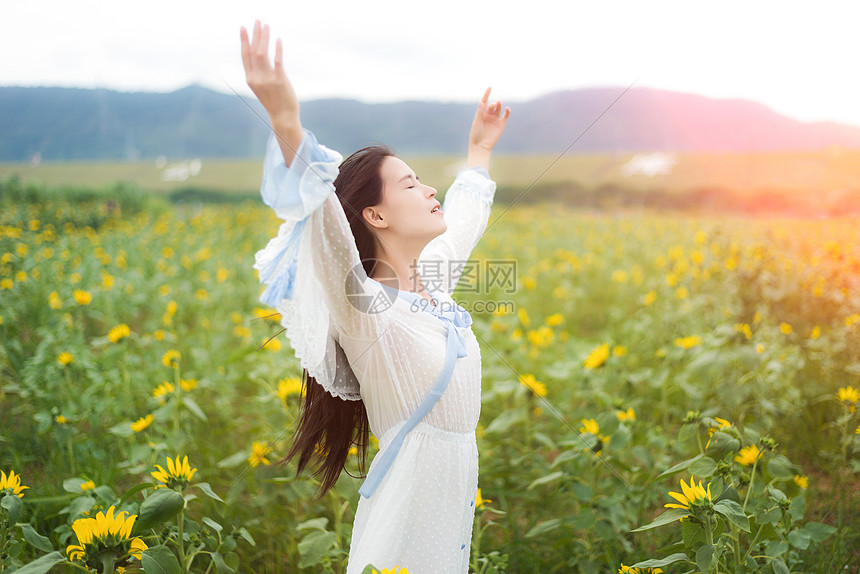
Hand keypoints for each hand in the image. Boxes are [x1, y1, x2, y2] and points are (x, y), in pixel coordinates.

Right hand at [240, 20, 302, 164]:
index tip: (243, 27)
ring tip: (266, 26)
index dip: (244, 41)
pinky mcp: (279, 80)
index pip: (245, 56)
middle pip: (253, 51)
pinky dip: (277, 49)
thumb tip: (258, 58)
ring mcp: (267, 79)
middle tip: (257, 20)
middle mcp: (256, 78)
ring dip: (264, 38)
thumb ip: (258, 74)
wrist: (283, 117)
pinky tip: (278, 39)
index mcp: (250, 79)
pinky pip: (277, 61)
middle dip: (254, 34)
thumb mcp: (261, 87)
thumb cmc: (274, 101)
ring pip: (262, 54)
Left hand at [469, 87, 510, 152]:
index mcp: (481, 113)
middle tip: (492, 105)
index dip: (487, 94)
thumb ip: (480, 112)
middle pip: (492, 105)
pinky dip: (507, 111)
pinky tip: (507, 108)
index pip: (484, 102)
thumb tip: (481, 101)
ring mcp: (495, 119)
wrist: (481, 146)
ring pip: (499, 109)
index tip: (490, 87)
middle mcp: (488, 115)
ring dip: (499, 105)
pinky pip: (505, 116)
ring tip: (498, 103)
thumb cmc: (476, 134)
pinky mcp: (501, 124)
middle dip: (492, 104)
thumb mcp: (477, 122)